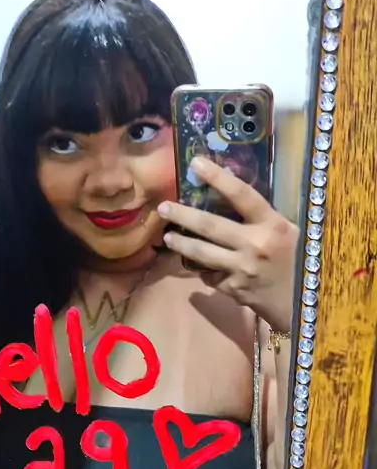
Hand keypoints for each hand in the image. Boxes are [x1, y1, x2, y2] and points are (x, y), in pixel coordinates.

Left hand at [158, 157, 297, 331]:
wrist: (305, 304)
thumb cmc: (299, 261)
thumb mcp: (289, 232)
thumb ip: (261, 218)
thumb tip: (228, 194)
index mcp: (273, 225)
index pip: (242, 195)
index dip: (218, 178)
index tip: (196, 164)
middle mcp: (255, 245)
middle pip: (210, 226)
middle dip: (183, 215)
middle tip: (163, 208)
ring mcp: (242, 269)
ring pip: (202, 254)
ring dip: (181, 244)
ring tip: (168, 237)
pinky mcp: (234, 289)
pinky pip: (210, 275)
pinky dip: (204, 269)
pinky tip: (200, 266)